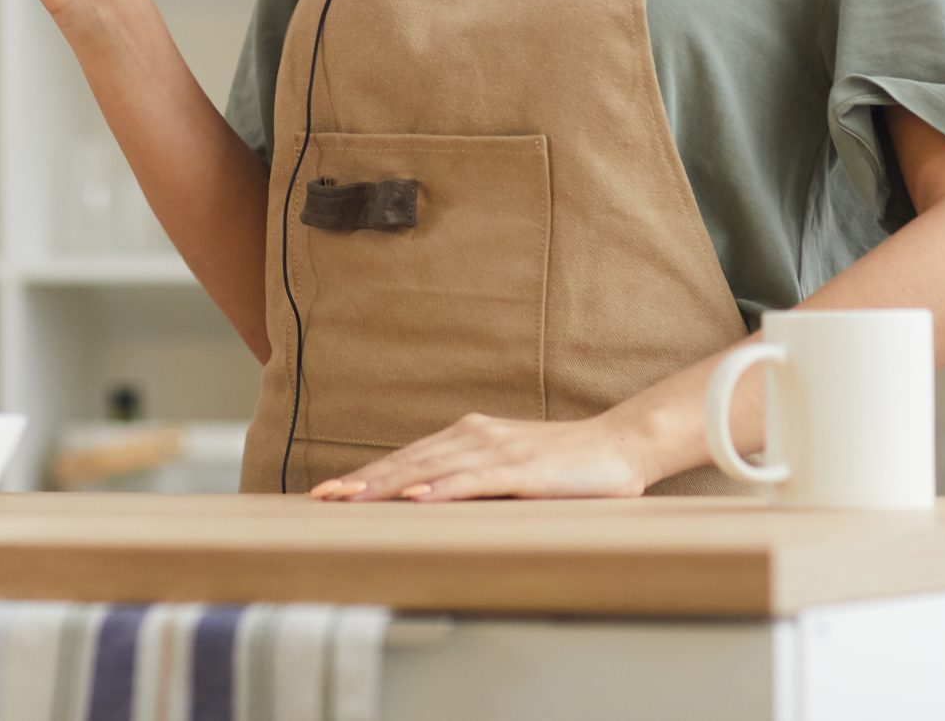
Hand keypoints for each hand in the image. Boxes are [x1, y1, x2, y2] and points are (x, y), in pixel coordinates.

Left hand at [308, 412, 650, 502]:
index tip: (331, 492)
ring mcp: (497, 450)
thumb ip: (475, 483)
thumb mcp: (511, 473)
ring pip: (430, 469)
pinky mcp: (522, 469)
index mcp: (469, 437)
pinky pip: (473, 480)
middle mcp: (475, 436)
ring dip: (387, 484)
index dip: (368, 474)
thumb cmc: (567, 468)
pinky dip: (440, 490)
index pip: (408, 459)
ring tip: (350, 498)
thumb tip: (435, 509)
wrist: (621, 446)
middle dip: (363, 481)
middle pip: (408, 462)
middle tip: (322, 498)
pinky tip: (414, 499)